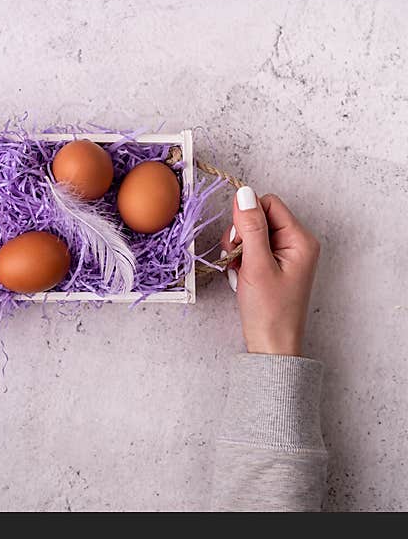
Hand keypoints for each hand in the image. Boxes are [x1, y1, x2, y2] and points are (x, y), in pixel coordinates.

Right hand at [220, 186, 319, 356]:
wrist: (271, 344)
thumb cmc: (269, 310)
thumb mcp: (256, 265)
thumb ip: (250, 227)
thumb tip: (244, 194)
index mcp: (300, 239)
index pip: (268, 204)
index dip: (247, 218)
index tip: (239, 243)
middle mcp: (296, 243)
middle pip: (259, 217)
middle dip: (241, 236)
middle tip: (238, 260)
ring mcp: (285, 254)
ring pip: (251, 233)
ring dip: (238, 249)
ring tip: (239, 271)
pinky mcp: (274, 265)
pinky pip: (252, 249)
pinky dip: (241, 260)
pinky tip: (241, 277)